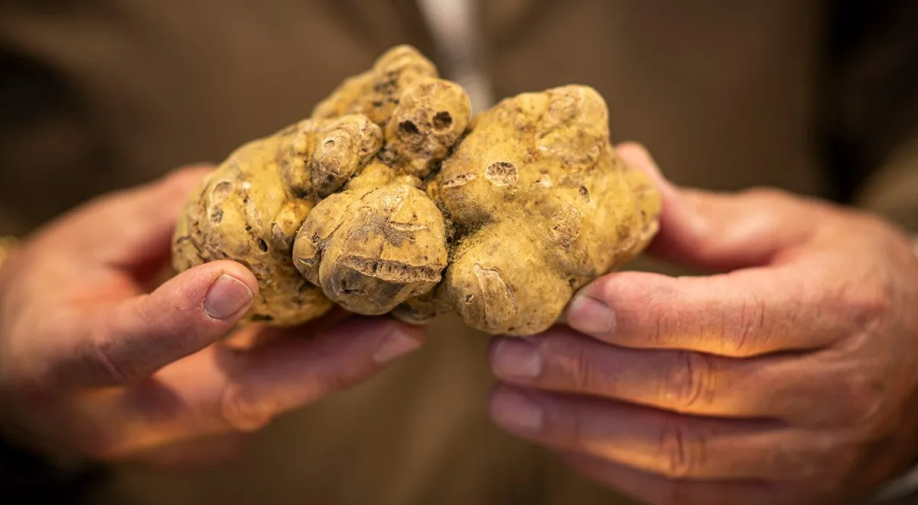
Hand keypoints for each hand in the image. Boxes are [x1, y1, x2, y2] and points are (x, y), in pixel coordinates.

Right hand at [0, 167, 423, 468]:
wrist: (33, 366)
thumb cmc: (54, 293)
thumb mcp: (85, 240)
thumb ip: (162, 219)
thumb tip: (254, 192)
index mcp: (63, 364)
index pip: (121, 350)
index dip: (178, 322)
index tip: (238, 281)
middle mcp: (127, 421)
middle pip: (232, 400)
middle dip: (324, 366)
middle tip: (400, 330)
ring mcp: (178, 439)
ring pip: (271, 399)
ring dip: (343, 359)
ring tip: (410, 315)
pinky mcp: (215, 435)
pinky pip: (276, 391)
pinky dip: (325, 356)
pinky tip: (373, 319)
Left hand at [487, 144, 917, 504]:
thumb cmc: (849, 281)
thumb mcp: (793, 229)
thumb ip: (702, 218)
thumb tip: (618, 172)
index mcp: (834, 310)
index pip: (729, 320)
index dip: (644, 315)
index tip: (571, 301)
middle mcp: (827, 393)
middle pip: (689, 390)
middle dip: (586, 374)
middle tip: (510, 353)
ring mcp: (806, 458)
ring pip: (679, 454)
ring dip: (582, 429)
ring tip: (510, 400)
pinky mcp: (782, 498)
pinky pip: (685, 494)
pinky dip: (612, 467)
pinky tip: (558, 436)